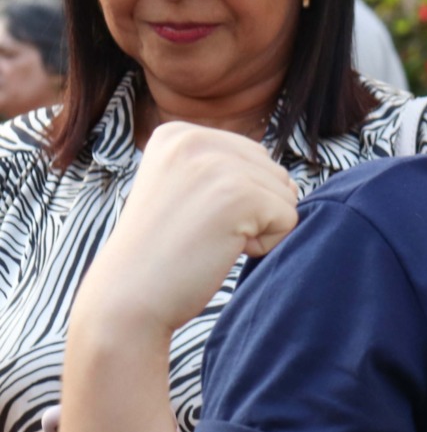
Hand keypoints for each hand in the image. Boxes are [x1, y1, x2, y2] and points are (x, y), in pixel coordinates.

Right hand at [77, 123, 298, 336]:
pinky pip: (289, 219)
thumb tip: (293, 182)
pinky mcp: (240, 194)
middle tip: (200, 232)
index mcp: (178, 134)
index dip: (235, 198)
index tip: (190, 216)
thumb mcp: (186, 191)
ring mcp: (217, 164)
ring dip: (258, 228)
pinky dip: (265, 245)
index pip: (252, 157)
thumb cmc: (162, 253)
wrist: (128, 297)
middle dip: (251, 212)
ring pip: (285, 196)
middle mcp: (195, 139)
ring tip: (208, 240)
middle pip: (273, 172)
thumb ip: (231, 173)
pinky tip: (221, 249)